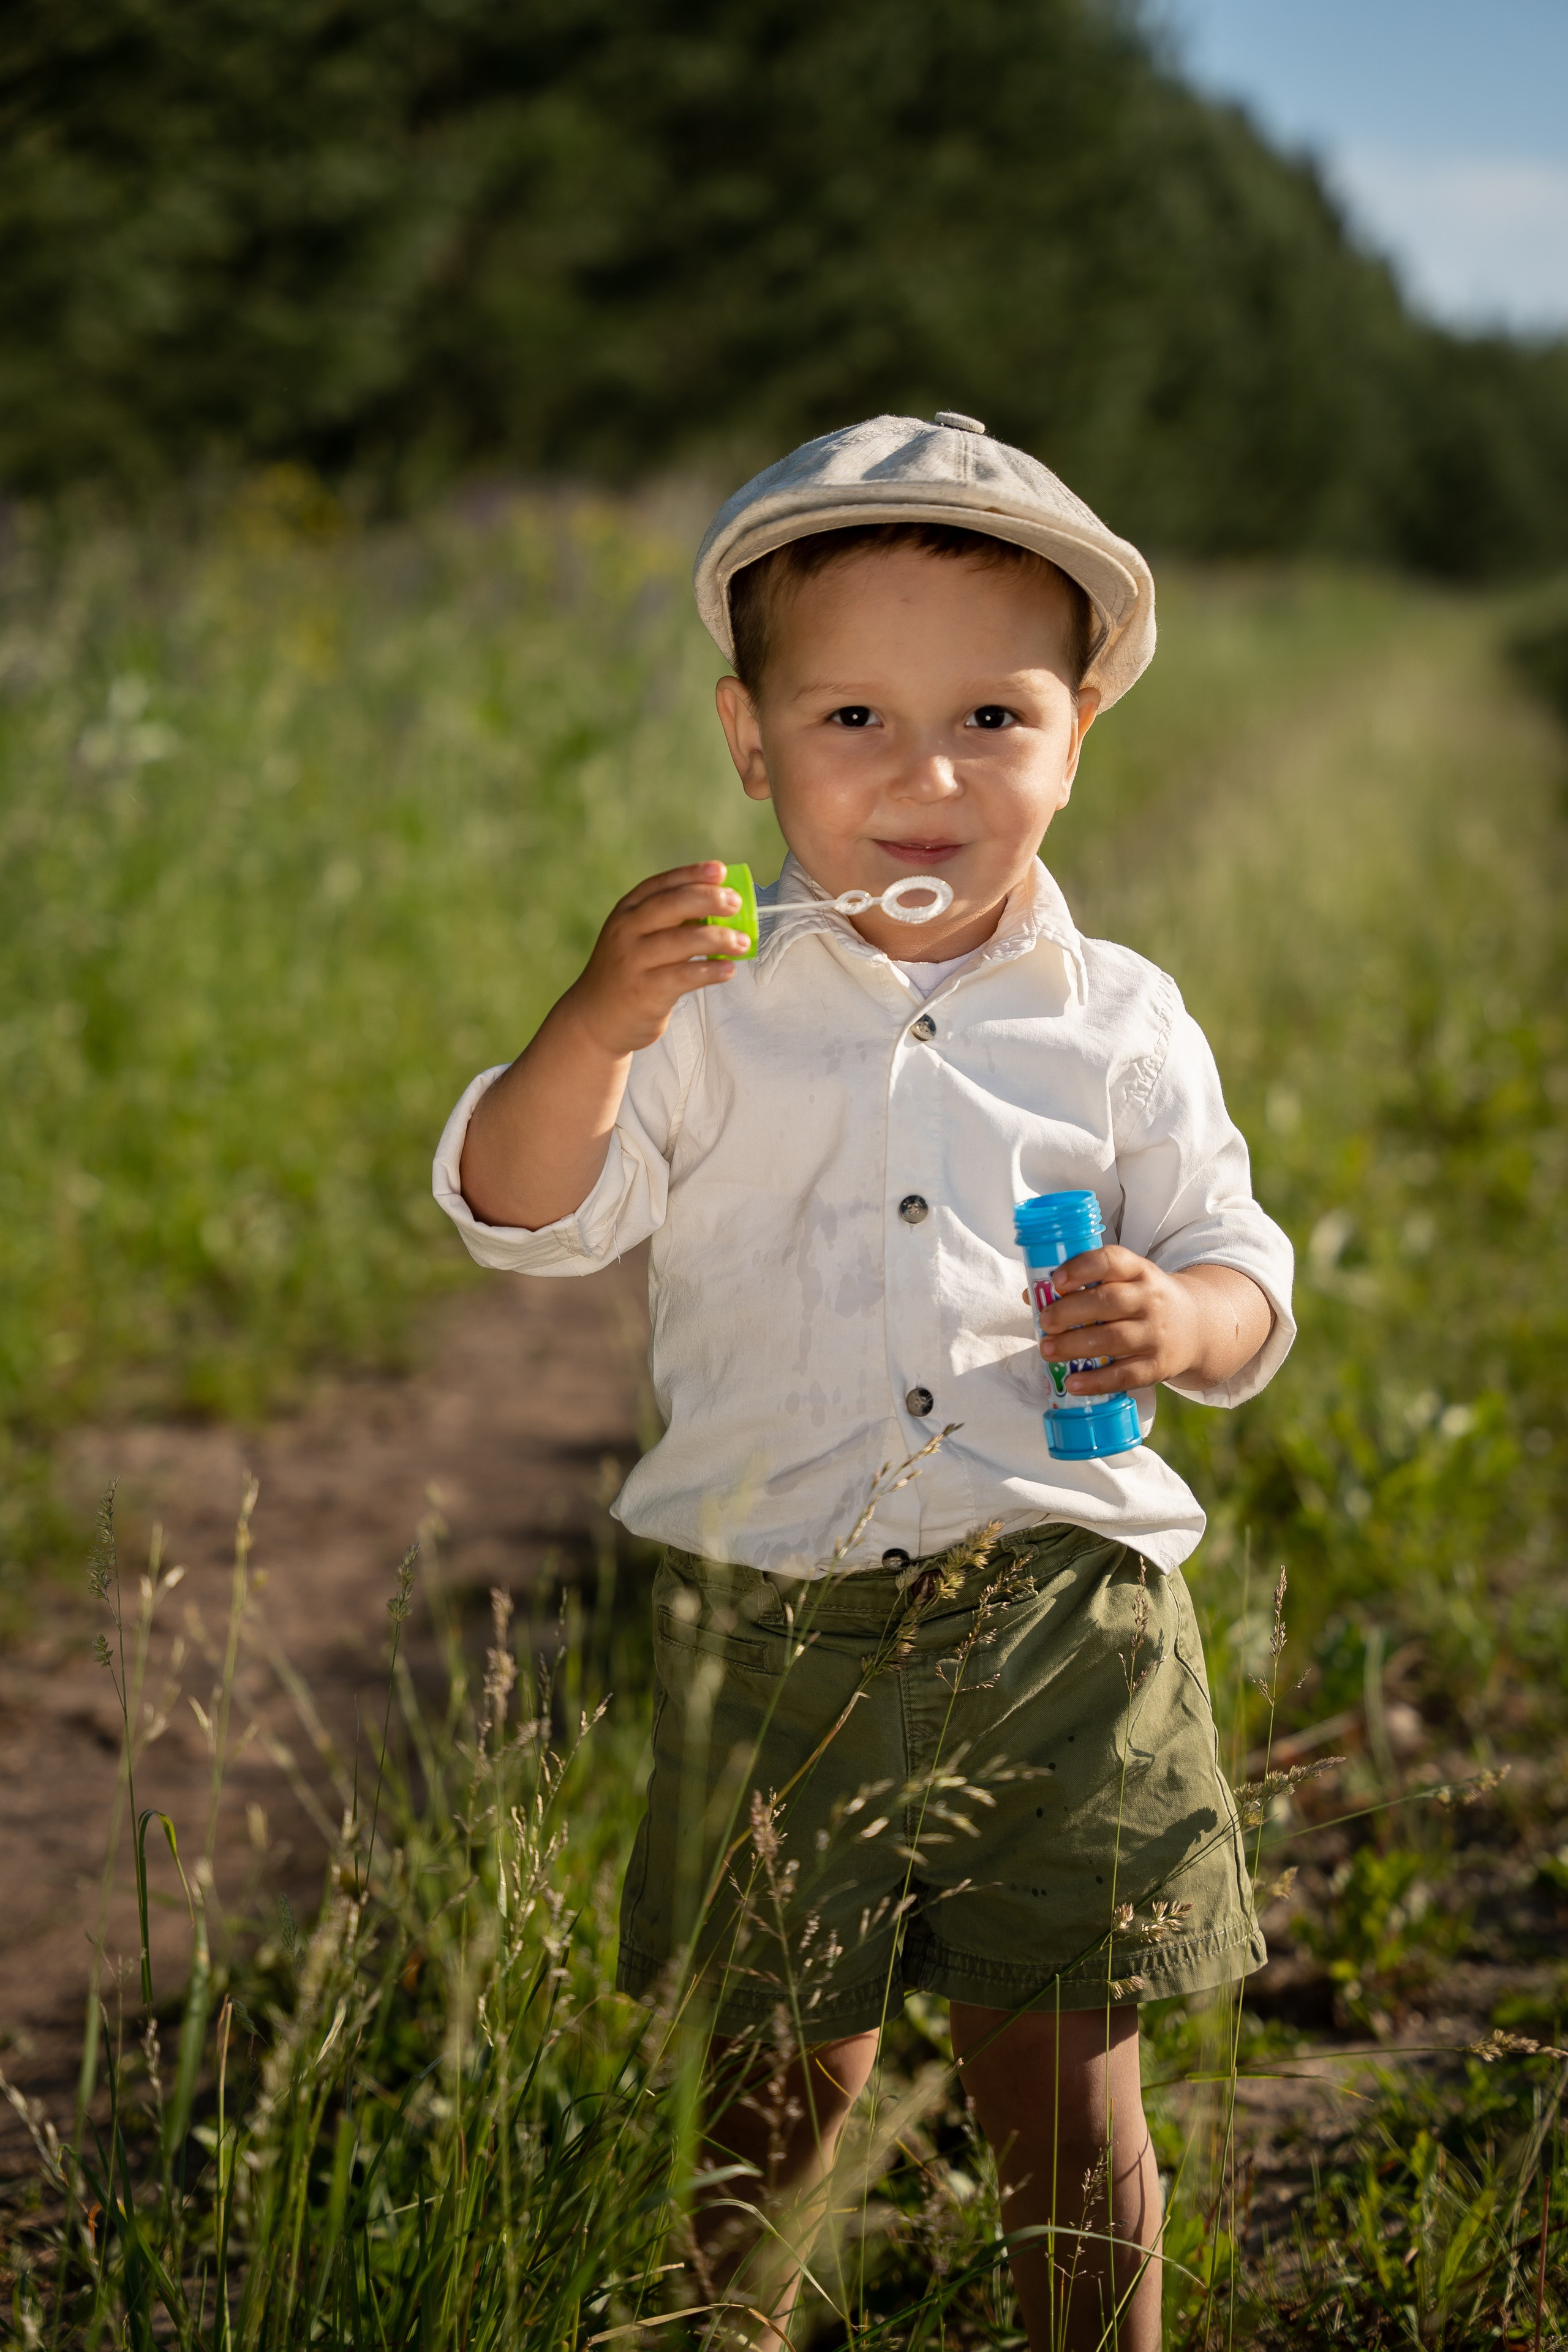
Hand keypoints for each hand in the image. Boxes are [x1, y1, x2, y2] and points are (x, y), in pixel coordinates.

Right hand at [566, 861, 750, 1055]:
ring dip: (718, 938)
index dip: (692, 874)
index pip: (662, 884)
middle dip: (708, 899)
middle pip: (672, 905)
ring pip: (682, 940)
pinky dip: (709, 971)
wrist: (595, 1019)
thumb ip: (670, 922)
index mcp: (627, 911)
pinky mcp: (644, 990)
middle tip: (735, 903)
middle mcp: (626, 930)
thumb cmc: (629, 973)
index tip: (720, 871)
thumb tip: (722, 909)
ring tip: (743, 943)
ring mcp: (633, 960)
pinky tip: (728, 970)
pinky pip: (683, 976)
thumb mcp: (638, 938)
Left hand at [1033, 1249, 1270, 1393]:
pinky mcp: (1158, 1365)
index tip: (1056, 1282)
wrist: (1198, 1327)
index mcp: (1138, 1271)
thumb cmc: (1143, 1301)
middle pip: (1109, 1302)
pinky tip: (1073, 1383)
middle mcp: (1150, 1299)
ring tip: (1047, 1351)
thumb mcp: (1124, 1282)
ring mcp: (1156, 1333)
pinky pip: (1125, 1375)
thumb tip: (1031, 1296)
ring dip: (1076, 1346)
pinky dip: (1097, 1381)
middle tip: (1045, 1322)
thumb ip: (1083, 1285)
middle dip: (1071, 1311)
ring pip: (1115, 1339)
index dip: (1082, 1268)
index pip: (1111, 1261)